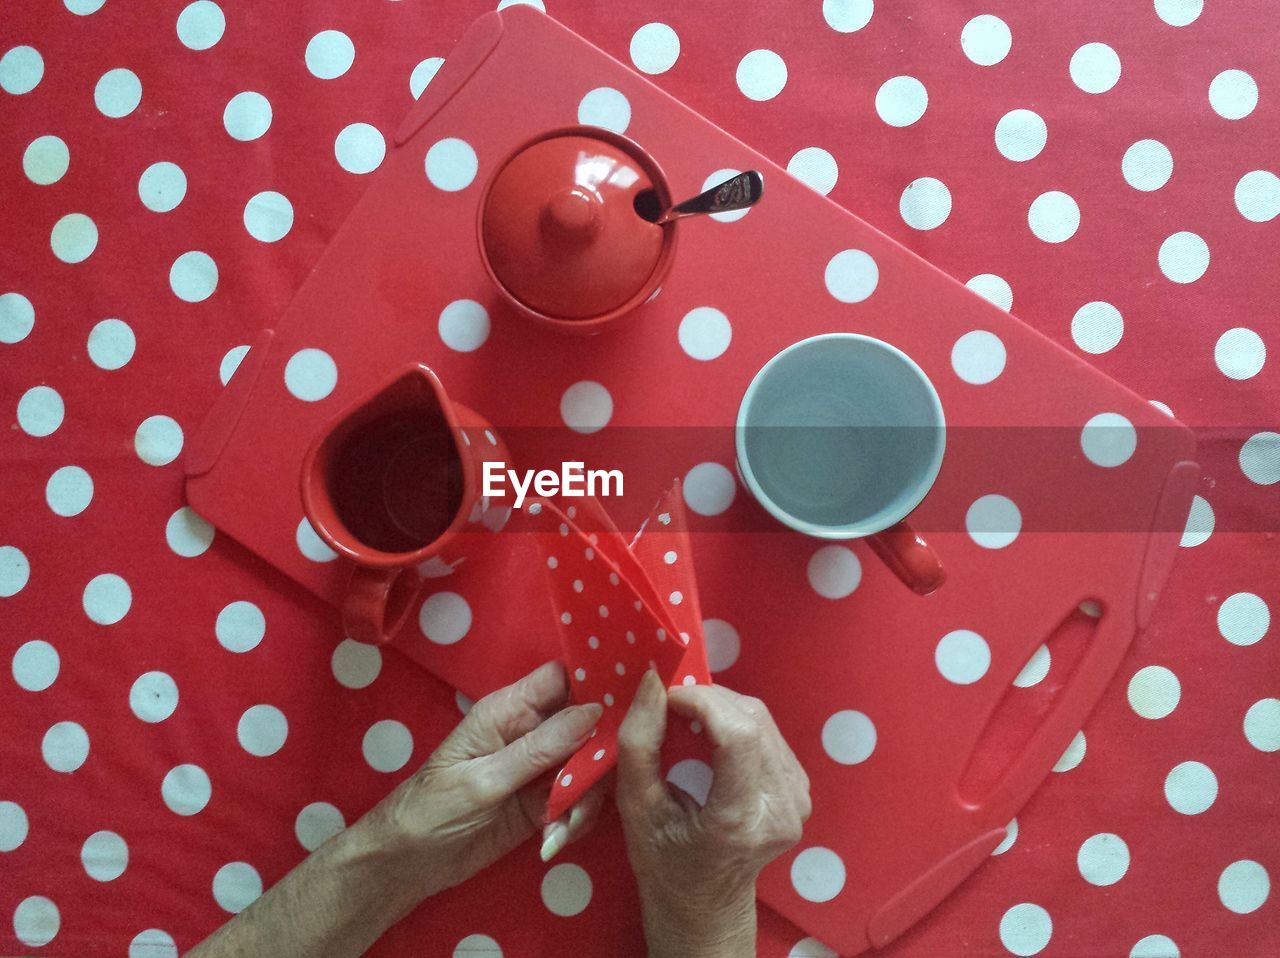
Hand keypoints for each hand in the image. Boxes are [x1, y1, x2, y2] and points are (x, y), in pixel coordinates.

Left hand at [365, 661, 605, 910]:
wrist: (407, 866)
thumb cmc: (432, 811)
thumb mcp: (484, 781)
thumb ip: (539, 748)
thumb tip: (594, 711)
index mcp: (508, 710)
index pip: (562, 678)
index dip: (598, 678)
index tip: (633, 695)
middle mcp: (530, 732)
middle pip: (587, 723)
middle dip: (600, 754)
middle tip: (597, 784)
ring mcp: (539, 768)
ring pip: (589, 766)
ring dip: (585, 798)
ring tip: (565, 827)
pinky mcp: (544, 802)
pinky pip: (578, 800)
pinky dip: (575, 820)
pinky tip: (554, 840)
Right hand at [615, 672, 811, 957]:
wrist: (705, 905)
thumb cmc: (664, 863)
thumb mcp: (636, 808)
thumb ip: (640, 743)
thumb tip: (654, 680)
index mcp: (741, 820)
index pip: (739, 734)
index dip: (703, 700)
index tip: (665, 696)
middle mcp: (781, 809)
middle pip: (752, 720)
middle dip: (707, 700)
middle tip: (669, 706)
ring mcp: (798, 801)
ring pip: (763, 720)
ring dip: (721, 708)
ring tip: (686, 721)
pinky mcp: (800, 791)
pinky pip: (769, 734)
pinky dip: (736, 723)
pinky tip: (711, 738)